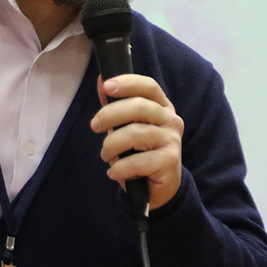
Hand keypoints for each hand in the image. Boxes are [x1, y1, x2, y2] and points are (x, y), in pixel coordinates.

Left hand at [90, 74, 184, 210]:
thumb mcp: (125, 126)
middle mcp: (171, 120)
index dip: (128, 83)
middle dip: (109, 114)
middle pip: (139, 107)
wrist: (156, 187)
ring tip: (105, 155)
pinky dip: (119, 168)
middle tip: (94, 126)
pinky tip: (114, 172)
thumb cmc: (139, 152)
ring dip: (111, 146)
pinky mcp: (170, 161)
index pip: (149, 87)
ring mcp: (172, 140)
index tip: (106, 86)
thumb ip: (115, 105)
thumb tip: (101, 79)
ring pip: (134, 134)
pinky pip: (137, 161)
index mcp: (162, 107)